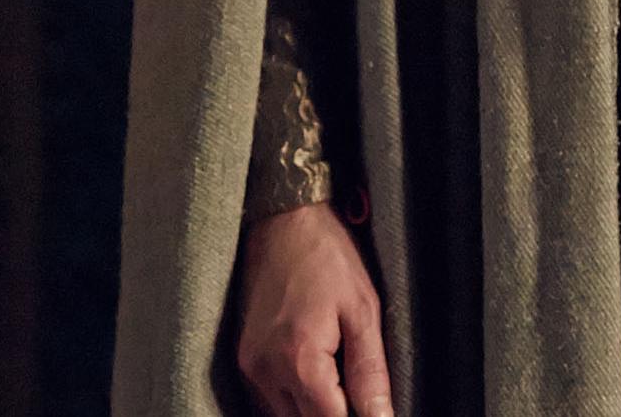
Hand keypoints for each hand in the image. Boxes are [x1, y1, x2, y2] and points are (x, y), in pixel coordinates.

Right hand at [235, 201, 391, 416]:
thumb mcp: (364, 311)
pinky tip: (320, 380)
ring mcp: (251, 366)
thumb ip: (370, 372)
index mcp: (299, 361)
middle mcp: (266, 371)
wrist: (284, 222)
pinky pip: (270, 399)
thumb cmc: (329, 258)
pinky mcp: (244, 358)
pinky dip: (296, 399)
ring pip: (284, 415)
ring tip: (343, 386)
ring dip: (314, 408)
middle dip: (336, 413)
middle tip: (362, 395)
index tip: (376, 411)